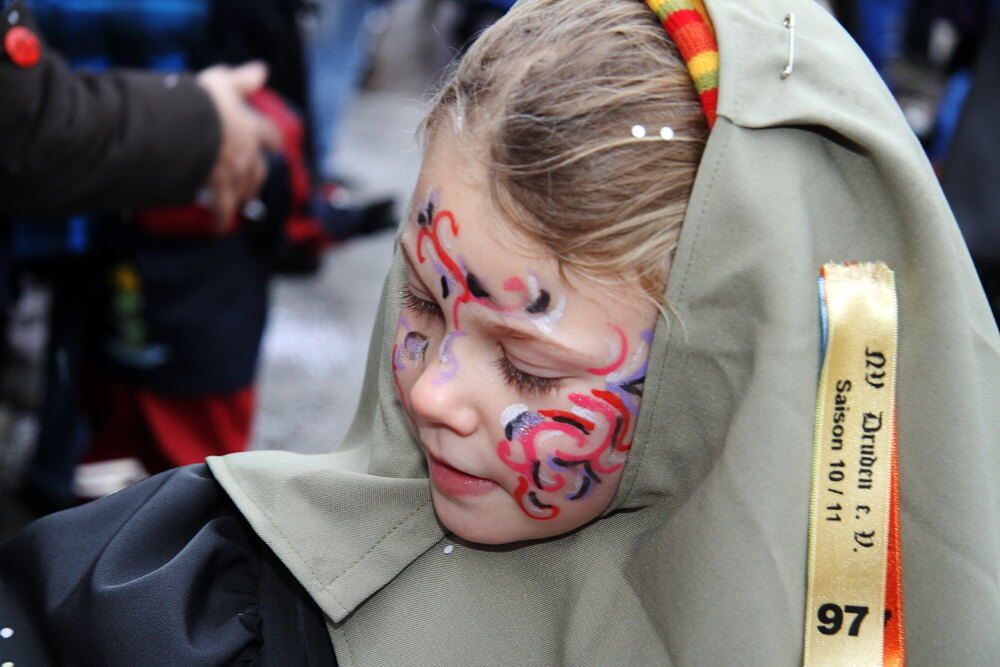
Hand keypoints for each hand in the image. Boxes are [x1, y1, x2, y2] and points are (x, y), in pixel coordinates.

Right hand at [197, 61, 281, 231]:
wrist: (185, 128)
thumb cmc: (201, 101)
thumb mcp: (222, 82)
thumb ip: (241, 79)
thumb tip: (262, 70)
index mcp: (250, 127)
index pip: (269, 134)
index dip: (271, 139)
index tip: (274, 144)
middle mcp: (248, 153)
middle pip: (259, 169)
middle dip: (256, 177)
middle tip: (253, 184)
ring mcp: (235, 173)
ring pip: (244, 189)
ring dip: (242, 196)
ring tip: (239, 204)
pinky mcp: (219, 188)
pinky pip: (222, 207)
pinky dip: (221, 218)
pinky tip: (219, 228)